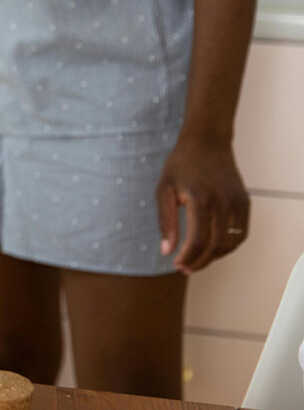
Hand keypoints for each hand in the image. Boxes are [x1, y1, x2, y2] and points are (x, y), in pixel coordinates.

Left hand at [156, 135, 248, 274]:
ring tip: (198, 261)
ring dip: (215, 257)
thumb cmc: (181, 164)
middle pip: (215, 245)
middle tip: (185, 268)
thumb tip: (166, 250)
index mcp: (199, 199)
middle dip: (200, 262)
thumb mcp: (163, 190)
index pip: (198, 240)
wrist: (206, 141)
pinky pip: (242, 232)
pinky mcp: (245, 201)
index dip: (187, 258)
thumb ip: (166, 221)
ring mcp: (237, 202)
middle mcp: (222, 202)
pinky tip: (214, 248)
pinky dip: (229, 245)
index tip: (177, 264)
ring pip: (231, 243)